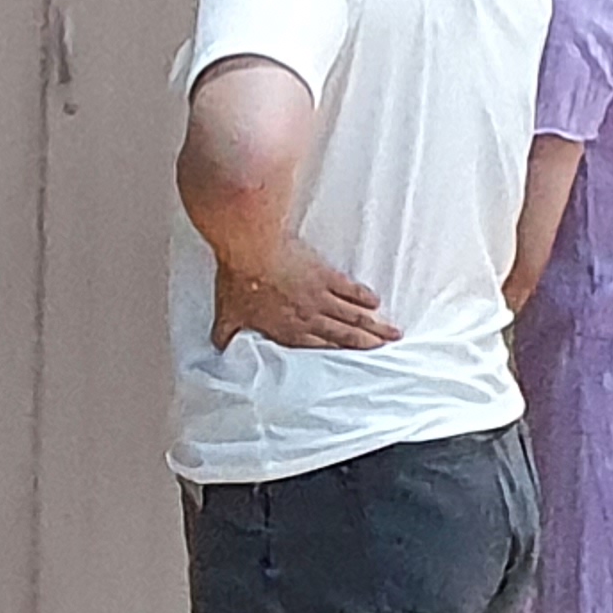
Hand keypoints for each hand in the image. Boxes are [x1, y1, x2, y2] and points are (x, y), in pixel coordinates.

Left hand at [212, 246, 400, 352]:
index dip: (337, 356)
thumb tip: (218, 347)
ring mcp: (321, 296)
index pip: (318, 348)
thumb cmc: (237, 281)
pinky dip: (364, 297)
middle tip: (386, 351)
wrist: (251, 248)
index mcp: (287, 330)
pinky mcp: (326, 274)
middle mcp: (309, 317)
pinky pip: (351, 289)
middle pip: (344, 334)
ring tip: (393, 334)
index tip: (354, 364)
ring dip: (374, 326)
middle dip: (366, 344)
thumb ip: (225, 333)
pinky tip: (376, 302)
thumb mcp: (226, 313)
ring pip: (353, 316)